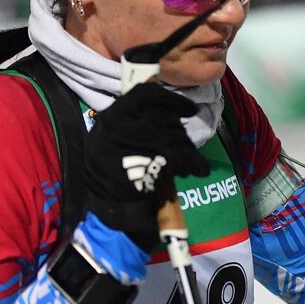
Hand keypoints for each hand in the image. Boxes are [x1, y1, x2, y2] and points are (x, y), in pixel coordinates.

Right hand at [84, 84, 209, 249]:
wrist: (108, 209)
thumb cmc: (108, 175)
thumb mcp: (108, 140)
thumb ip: (131, 123)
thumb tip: (163, 111)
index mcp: (113, 117)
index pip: (146, 94)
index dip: (171, 100)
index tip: (188, 109)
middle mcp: (123, 125)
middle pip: (165, 117)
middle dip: (178, 131)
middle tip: (181, 146)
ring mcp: (139, 143)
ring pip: (176, 135)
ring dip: (187, 148)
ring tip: (187, 163)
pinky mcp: (154, 163)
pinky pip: (182, 155)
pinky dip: (194, 163)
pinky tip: (196, 170)